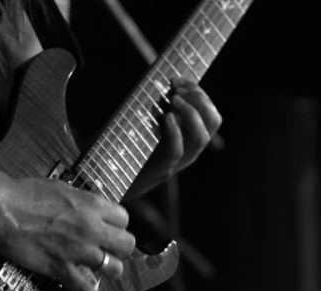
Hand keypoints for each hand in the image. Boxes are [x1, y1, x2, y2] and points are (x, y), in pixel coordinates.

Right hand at [0, 174, 135, 290]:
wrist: (1, 209)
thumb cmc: (26, 194)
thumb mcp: (62, 189)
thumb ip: (83, 202)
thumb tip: (92, 210)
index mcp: (92, 205)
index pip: (124, 220)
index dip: (117, 226)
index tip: (109, 230)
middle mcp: (91, 229)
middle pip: (127, 245)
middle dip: (120, 249)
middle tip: (110, 250)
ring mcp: (77, 250)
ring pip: (113, 268)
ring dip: (109, 269)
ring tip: (101, 269)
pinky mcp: (60, 268)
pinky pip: (85, 287)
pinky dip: (87, 289)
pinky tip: (85, 287)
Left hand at [125, 78, 221, 198]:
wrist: (107, 179)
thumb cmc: (124, 148)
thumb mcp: (144, 123)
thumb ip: (156, 107)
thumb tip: (162, 83)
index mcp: (188, 138)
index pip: (210, 114)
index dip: (199, 93)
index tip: (177, 81)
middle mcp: (187, 150)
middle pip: (213, 122)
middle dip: (200, 99)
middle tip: (177, 89)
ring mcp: (176, 162)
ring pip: (201, 138)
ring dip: (190, 113)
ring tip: (173, 100)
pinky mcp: (159, 170)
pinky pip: (176, 152)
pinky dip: (174, 132)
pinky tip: (165, 118)